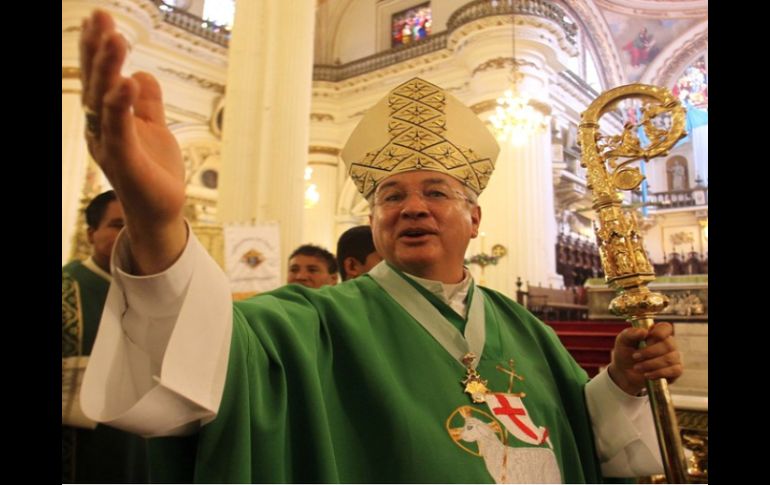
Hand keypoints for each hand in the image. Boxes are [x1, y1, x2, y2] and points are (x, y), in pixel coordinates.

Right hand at [80, 10, 186, 273]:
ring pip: (104, 101)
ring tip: (116, 39)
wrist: (162, 211)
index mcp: (107, 119)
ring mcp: (110, 145)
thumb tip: (140, 74)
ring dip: (108, 69)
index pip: (100, 77)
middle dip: (98, 49)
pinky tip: (127, 82)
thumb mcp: (154, 127)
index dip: (97, 48)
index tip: (100, 16)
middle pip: (97, 83)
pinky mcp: (124, 161)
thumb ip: (148, 102)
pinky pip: (120, 129)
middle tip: (102, 16)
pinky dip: (122, 105)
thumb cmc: (155, 170)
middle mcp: (101, 129)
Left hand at [607, 322, 681, 395]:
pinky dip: (659, 373)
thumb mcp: (622, 341)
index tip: (650, 336)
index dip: (660, 332)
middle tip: (635, 356)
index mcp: (656, 332)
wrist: (625, 373)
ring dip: (651, 364)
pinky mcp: (675, 370)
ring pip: (670, 359)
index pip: (665, 327)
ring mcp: (673, 357)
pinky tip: (647, 375)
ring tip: (637, 367)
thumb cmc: (625, 353)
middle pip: (667, 345)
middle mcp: (668, 343)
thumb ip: (630, 334)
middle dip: (649, 352)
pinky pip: (675, 370)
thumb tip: (644, 331)